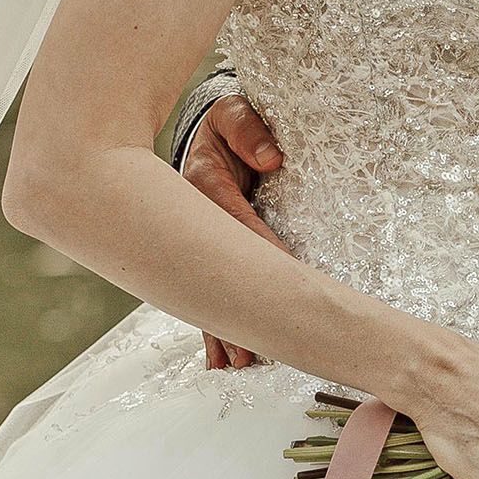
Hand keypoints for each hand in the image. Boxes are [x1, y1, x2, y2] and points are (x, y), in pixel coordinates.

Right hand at [179, 95, 285, 368]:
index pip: (237, 226)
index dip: (262, 256)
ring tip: (236, 364)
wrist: (206, 131)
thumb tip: (271, 157)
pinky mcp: (199, 254)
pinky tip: (220, 357)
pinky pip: (205, 291)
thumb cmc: (229, 123)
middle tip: (248, 352)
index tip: (285, 285)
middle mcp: (193, 219)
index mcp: (203, 184)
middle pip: (214, 273)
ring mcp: (192, 242)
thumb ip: (249, 130)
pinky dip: (213, 322)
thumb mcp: (235, 114)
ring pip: (207, 290)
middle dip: (230, 313)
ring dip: (220, 328)